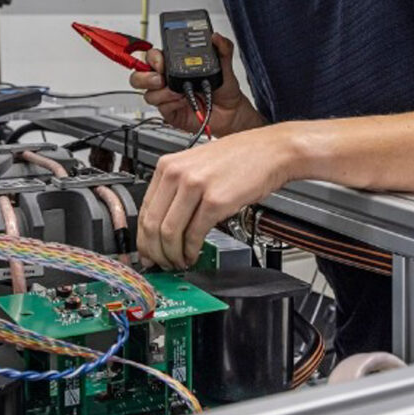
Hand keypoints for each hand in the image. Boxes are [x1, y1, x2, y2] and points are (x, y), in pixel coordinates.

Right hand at [129, 33, 259, 135]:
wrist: (231, 111)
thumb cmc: (224, 88)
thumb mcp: (225, 65)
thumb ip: (223, 48)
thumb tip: (217, 37)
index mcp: (175, 65)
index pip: (153, 57)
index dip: (153, 58)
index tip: (161, 61)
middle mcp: (168, 80)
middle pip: (141, 76)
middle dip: (145, 77)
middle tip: (160, 79)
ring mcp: (167, 96)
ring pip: (148, 94)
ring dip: (162, 93)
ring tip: (178, 93)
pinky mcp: (170, 111)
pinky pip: (161, 107)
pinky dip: (170, 104)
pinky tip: (182, 101)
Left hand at [137, 125, 296, 269]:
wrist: (270, 151)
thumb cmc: (239, 158)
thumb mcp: (197, 166)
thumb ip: (177, 191)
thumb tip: (162, 225)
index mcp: (168, 165)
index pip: (143, 210)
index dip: (143, 238)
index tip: (147, 252)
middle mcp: (177, 174)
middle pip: (152, 224)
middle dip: (154, 252)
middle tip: (161, 264)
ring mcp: (195, 186)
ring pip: (169, 233)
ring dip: (172, 255)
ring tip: (179, 261)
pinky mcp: (215, 201)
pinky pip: (194, 234)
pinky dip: (191, 250)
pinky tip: (194, 254)